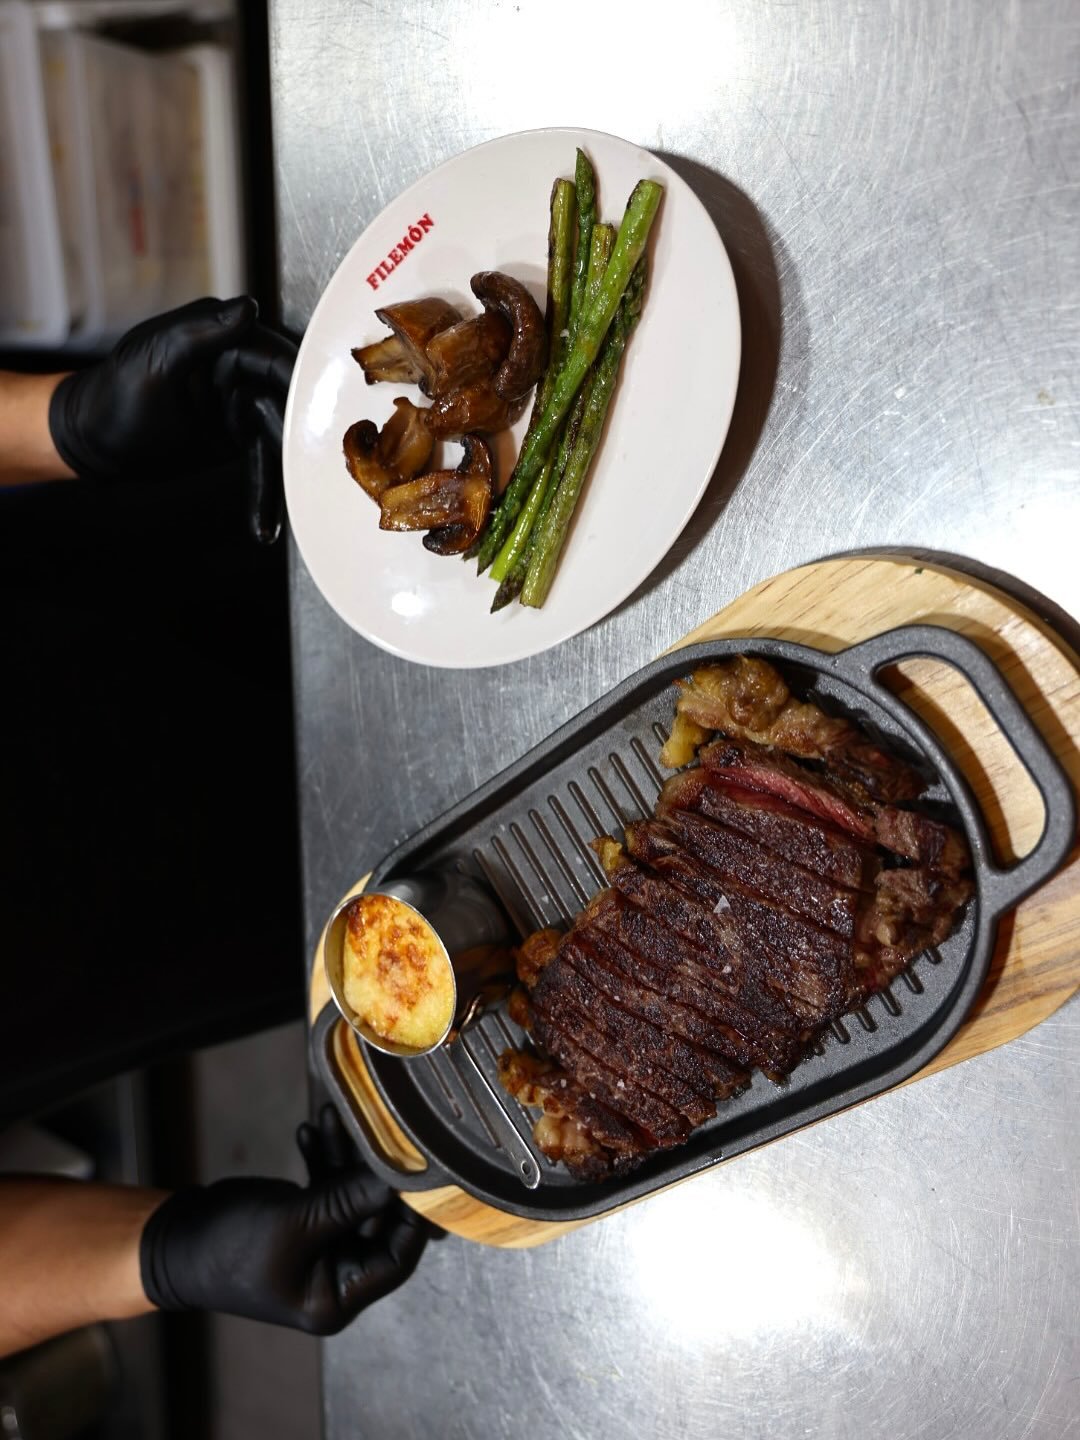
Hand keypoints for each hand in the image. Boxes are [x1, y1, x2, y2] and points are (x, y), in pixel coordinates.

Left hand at [48, 296, 296, 542]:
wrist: (93, 442)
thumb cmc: (113, 396)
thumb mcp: (155, 360)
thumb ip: (201, 331)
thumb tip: (249, 308)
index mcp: (220, 337)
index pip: (275, 356)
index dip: (303, 383)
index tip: (326, 410)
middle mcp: (238, 367)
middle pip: (288, 399)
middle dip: (302, 437)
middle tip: (314, 470)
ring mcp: (241, 403)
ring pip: (280, 437)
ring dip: (285, 476)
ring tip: (287, 514)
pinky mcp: (240, 435)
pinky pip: (264, 462)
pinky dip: (265, 495)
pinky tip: (265, 527)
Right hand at [139, 1106, 428, 1333]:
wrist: (174, 1239)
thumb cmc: (229, 1248)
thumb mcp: (296, 1223)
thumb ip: (350, 1200)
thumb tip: (400, 1178)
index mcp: (337, 1296)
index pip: (397, 1257)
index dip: (411, 1215)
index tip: (418, 1170)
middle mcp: (335, 1273)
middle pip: (377, 1219)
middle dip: (374, 1173)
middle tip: (381, 1131)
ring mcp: (321, 1244)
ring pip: (352, 1194)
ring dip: (345, 1155)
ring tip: (336, 1116)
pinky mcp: (306, 1219)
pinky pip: (328, 1185)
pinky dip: (323, 1158)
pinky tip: (312, 1128)